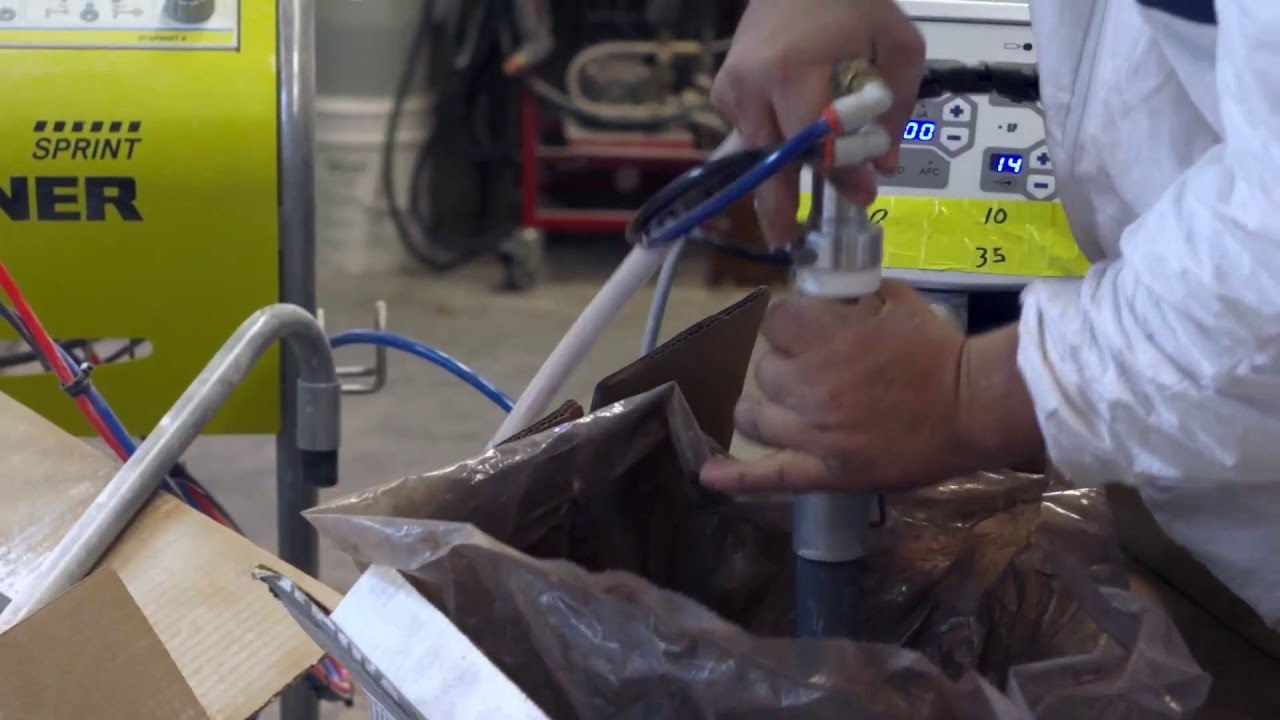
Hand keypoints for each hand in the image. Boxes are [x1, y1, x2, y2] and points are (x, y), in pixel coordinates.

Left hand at [700, 283, 1044, 493]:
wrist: (975, 406)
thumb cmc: (939, 350)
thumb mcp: (893, 299)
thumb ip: (848, 295)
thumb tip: (819, 291)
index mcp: (826, 339)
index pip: (775, 320)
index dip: (793, 321)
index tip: (810, 325)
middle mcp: (810, 386)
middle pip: (764, 369)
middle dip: (787, 362)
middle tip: (818, 365)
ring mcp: (815, 433)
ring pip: (757, 416)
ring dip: (768, 405)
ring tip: (788, 403)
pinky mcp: (827, 472)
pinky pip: (772, 476)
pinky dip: (737, 477)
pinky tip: (708, 474)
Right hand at [712, 0, 924, 246]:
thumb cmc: (849, 2)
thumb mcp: (896, 45)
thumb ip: (895, 105)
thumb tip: (883, 163)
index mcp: (792, 70)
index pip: (815, 142)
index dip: (840, 174)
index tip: (863, 194)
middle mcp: (752, 84)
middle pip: (770, 160)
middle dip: (779, 204)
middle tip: (787, 238)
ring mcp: (732, 89)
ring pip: (757, 152)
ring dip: (781, 172)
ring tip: (796, 197)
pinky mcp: (723, 91)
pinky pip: (748, 133)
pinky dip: (770, 143)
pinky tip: (790, 135)